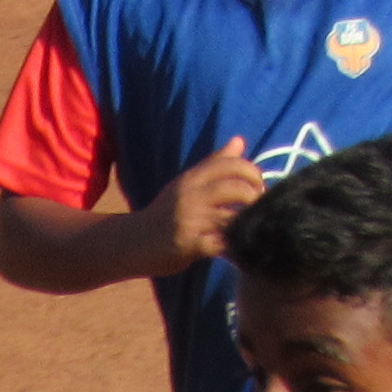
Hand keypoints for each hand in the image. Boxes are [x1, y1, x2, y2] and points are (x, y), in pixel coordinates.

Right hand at [143, 138, 268, 272]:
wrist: (131, 243)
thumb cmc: (164, 213)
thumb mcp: (186, 183)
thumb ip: (215, 164)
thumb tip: (240, 141)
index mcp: (193, 178)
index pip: (232, 165)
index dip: (253, 174)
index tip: (258, 187)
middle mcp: (192, 196)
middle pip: (237, 189)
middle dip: (256, 200)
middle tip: (261, 210)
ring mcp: (190, 221)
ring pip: (233, 218)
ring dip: (249, 226)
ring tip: (254, 230)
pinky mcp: (189, 245)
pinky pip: (222, 245)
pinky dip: (236, 248)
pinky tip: (240, 250)